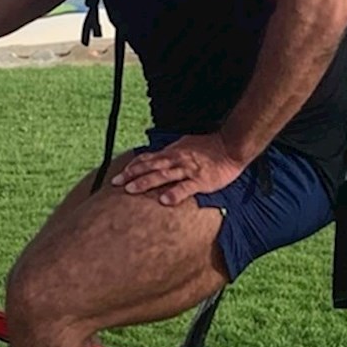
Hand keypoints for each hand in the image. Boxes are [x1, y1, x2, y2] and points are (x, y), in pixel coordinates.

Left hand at [110, 133, 246, 204]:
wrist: (231, 146)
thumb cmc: (209, 147)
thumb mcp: (185, 145)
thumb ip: (170, 153)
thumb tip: (155, 158)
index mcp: (172, 152)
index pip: (148, 159)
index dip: (132, 166)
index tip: (119, 175)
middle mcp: (176, 159)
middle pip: (150, 166)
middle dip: (131, 175)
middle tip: (116, 183)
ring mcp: (188, 169)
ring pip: (163, 175)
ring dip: (146, 182)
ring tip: (131, 190)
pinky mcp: (201, 180)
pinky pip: (186, 187)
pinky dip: (175, 193)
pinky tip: (164, 201)